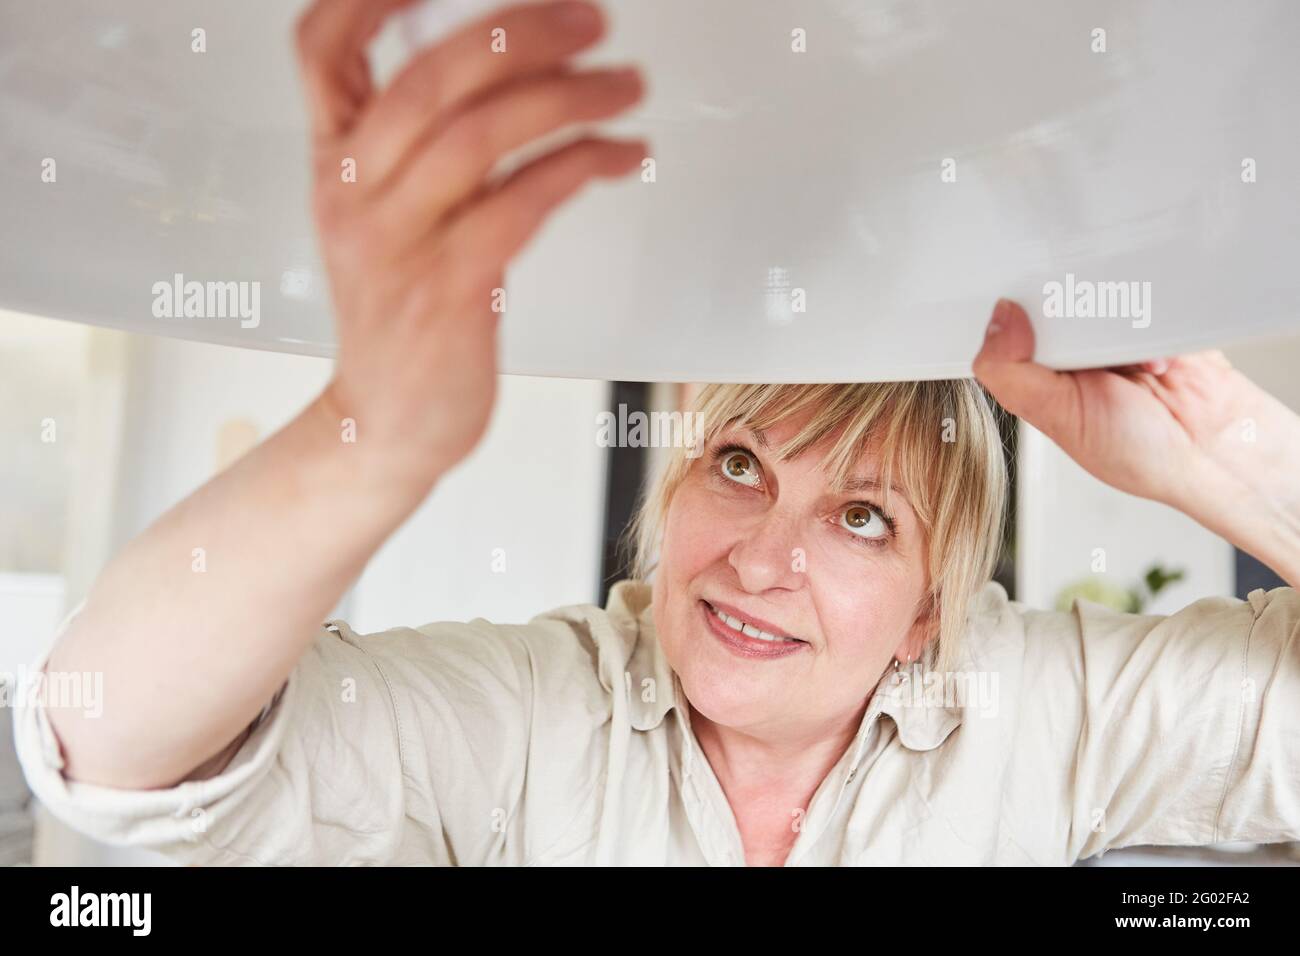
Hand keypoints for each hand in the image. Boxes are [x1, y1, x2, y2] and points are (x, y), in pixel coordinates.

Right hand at [298, 0, 645, 483]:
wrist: (386, 422)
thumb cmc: (400, 318)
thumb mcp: (383, 221)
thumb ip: (422, 150)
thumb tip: (513, 78)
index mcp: (334, 164)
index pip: (320, 50)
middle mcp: (354, 193)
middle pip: (428, 78)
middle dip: (520, 33)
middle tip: (591, 20)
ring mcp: (397, 242)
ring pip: (481, 135)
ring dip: (569, 98)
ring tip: (626, 87)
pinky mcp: (449, 290)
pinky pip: (522, 202)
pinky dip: (582, 165)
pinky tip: (621, 155)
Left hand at [973, 298, 1299, 587]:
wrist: (1218, 454)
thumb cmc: (1140, 453)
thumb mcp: (1059, 418)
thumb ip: (1014, 374)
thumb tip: (998, 321)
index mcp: (1044, 372)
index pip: (1012, 325)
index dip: (1017, 316)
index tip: (1030, 314)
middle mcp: (1080, 350)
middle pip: (1058, 301)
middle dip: (1075, 318)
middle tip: (1091, 345)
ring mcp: (1122, 333)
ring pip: (1103, 295)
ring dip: (1119, 326)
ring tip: (1134, 367)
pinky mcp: (1162, 319)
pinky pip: (1151, 296)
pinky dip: (1156, 324)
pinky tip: (1161, 362)